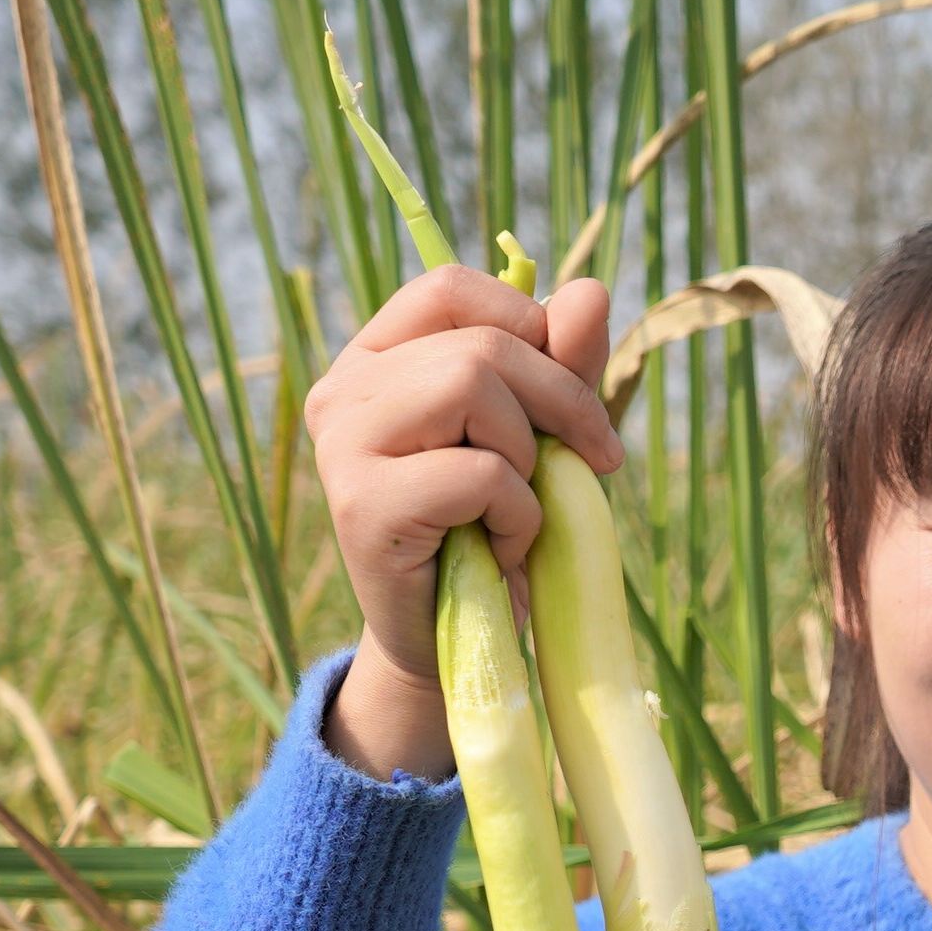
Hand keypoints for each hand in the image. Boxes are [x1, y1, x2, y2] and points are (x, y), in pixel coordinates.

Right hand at [309, 266, 620, 779]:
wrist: (454, 642)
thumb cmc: (495, 530)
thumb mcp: (541, 436)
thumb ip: (561, 364)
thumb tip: (590, 289)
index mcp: (375, 358)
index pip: (449, 288)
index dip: (530, 327)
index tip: (574, 397)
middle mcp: (342, 392)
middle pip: (480, 344)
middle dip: (562, 402)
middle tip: (590, 465)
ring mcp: (341, 447)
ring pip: (473, 386)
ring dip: (531, 457)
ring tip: (518, 509)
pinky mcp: (361, 507)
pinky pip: (477, 471)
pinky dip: (519, 513)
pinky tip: (501, 548)